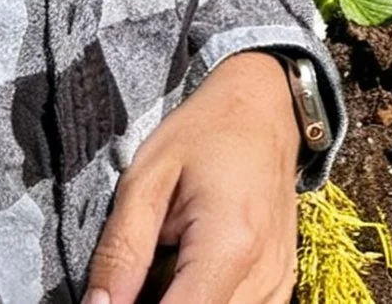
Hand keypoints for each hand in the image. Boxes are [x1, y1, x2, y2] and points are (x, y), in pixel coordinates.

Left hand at [86, 51, 302, 303]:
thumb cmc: (205, 132)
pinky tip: (184, 281)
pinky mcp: (281, 281)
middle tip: (130, 280)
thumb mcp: (146, 178)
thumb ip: (120, 251)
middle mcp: (264, 272)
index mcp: (230, 243)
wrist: (265, 107)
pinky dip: (209, 302)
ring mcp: (279, 280)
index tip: (111, 300)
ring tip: (157, 275)